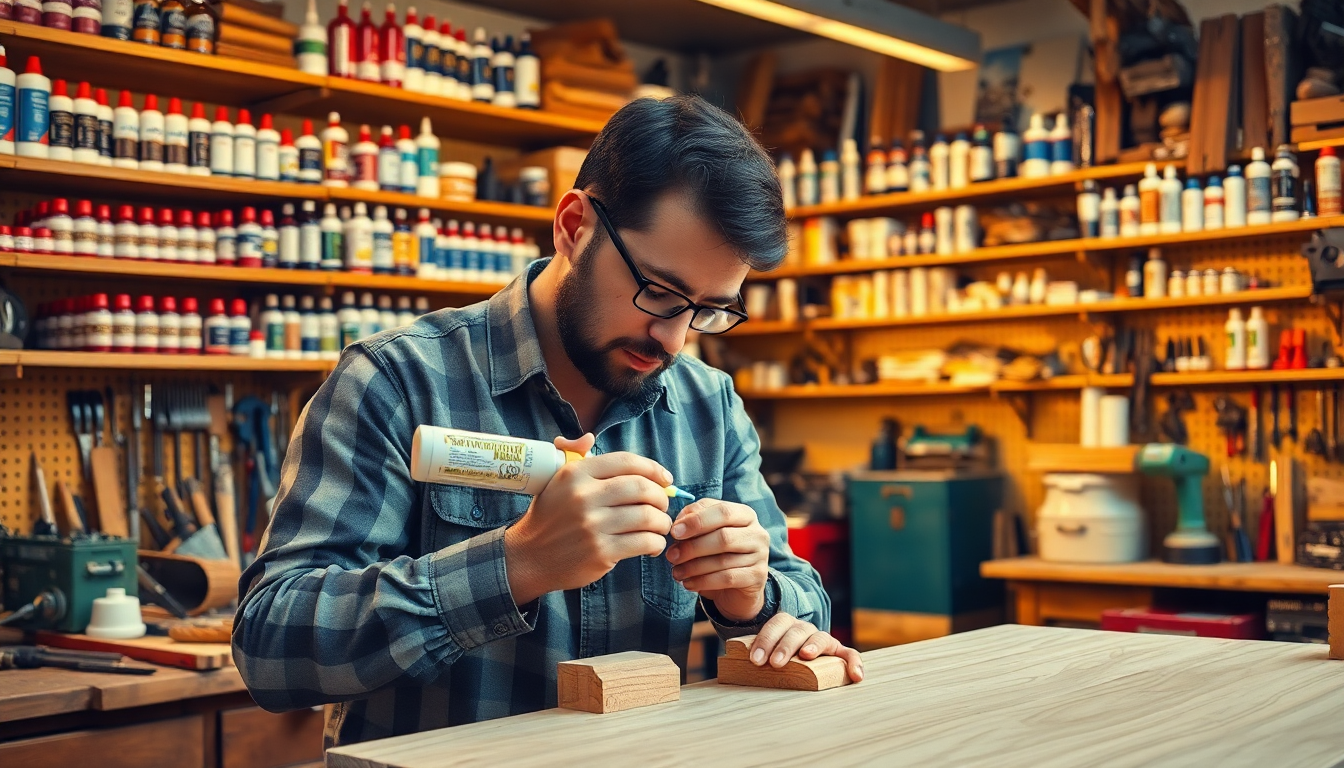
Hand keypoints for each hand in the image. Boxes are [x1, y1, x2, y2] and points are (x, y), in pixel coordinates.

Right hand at [503, 434, 673, 604]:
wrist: (529, 556)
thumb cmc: (550, 517)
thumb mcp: (556, 481)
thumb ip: (575, 456)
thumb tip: (589, 438)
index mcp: (575, 474)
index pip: (626, 461)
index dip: (653, 468)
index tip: (665, 479)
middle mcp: (583, 497)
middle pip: (642, 488)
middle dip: (661, 497)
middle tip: (663, 505)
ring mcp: (592, 526)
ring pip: (648, 517)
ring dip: (662, 522)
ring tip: (660, 525)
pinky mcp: (601, 552)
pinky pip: (644, 542)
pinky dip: (656, 543)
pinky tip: (653, 545)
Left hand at [667, 499, 769, 621]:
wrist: (736, 588)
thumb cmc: (717, 553)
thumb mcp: (706, 534)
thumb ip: (694, 522)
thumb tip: (678, 524)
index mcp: (744, 514)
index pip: (722, 511)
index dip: (697, 521)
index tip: (674, 532)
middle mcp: (757, 532)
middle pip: (723, 536)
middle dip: (692, 547)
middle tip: (671, 556)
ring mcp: (761, 555)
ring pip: (723, 560)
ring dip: (693, 567)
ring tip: (676, 573)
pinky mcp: (757, 577)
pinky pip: (727, 578)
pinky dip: (703, 581)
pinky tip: (688, 583)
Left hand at [748, 613, 863, 682]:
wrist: (794, 648)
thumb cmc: (774, 653)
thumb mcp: (762, 649)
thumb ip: (752, 650)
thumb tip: (730, 656)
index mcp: (784, 625)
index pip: (775, 624)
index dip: (765, 639)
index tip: (756, 660)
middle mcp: (803, 629)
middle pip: (796, 630)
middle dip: (783, 645)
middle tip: (773, 663)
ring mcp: (821, 639)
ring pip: (820, 636)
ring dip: (812, 646)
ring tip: (805, 656)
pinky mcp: (838, 652)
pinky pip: (849, 654)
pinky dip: (854, 663)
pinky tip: (856, 676)